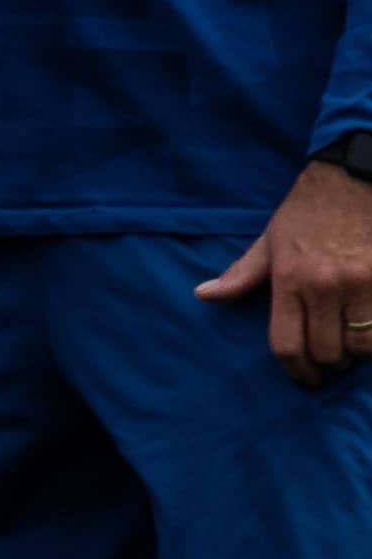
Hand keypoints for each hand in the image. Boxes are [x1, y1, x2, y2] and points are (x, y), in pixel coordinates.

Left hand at [196, 163, 371, 386]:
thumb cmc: (307, 211)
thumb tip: (203, 295)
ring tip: (350, 345)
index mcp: (289, 279)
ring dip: (356, 353)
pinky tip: (369, 332)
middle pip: (325, 351)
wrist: (352, 181)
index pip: (286, 342)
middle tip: (328, 360)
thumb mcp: (269, 240)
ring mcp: (361, 285)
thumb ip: (241, 274)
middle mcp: (324, 286)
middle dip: (326, 363)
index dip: (295, 369)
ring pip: (361, 345)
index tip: (303, 377)